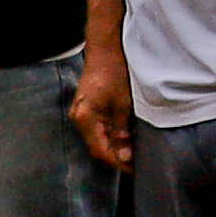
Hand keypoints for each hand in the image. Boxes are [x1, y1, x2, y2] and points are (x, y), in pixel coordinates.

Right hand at [67, 42, 135, 172]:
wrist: (106, 47)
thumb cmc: (113, 71)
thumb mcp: (123, 104)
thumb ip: (122, 131)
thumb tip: (125, 155)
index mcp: (84, 118)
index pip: (100, 151)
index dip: (117, 162)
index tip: (133, 169)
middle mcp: (78, 117)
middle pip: (97, 146)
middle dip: (117, 156)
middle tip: (137, 163)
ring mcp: (82, 112)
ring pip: (98, 138)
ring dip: (115, 145)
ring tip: (134, 151)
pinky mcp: (88, 107)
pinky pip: (98, 127)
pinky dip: (111, 134)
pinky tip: (126, 136)